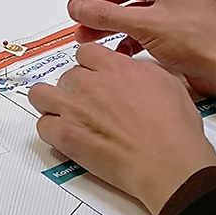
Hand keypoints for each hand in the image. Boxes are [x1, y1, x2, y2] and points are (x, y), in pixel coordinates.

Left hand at [30, 44, 215, 214]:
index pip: (86, 53)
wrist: (167, 162)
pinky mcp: (66, 135)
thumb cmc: (174, 130)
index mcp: (116, 67)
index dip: (88, 66)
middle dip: (74, 88)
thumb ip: (141, 72)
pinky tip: (63, 136)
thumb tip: (132, 72)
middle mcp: (92, 83)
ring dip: (50, 103)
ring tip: (62, 114)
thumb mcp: (167, 83)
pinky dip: (50, 131)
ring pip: (41, 94)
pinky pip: (43, 126)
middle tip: (85, 103)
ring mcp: (76, 108)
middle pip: (66, 75)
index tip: (92, 75)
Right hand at [67, 0, 215, 101]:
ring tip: (85, 35)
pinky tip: (113, 49)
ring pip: (133, 10)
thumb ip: (107, 15)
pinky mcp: (175, 30)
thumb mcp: (146, 25)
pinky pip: (143, 27)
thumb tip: (77, 6)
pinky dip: (126, 37)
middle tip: (77, 13)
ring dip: (109, 22)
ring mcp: (176, 9)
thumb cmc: (199, 42)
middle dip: (101, 4)